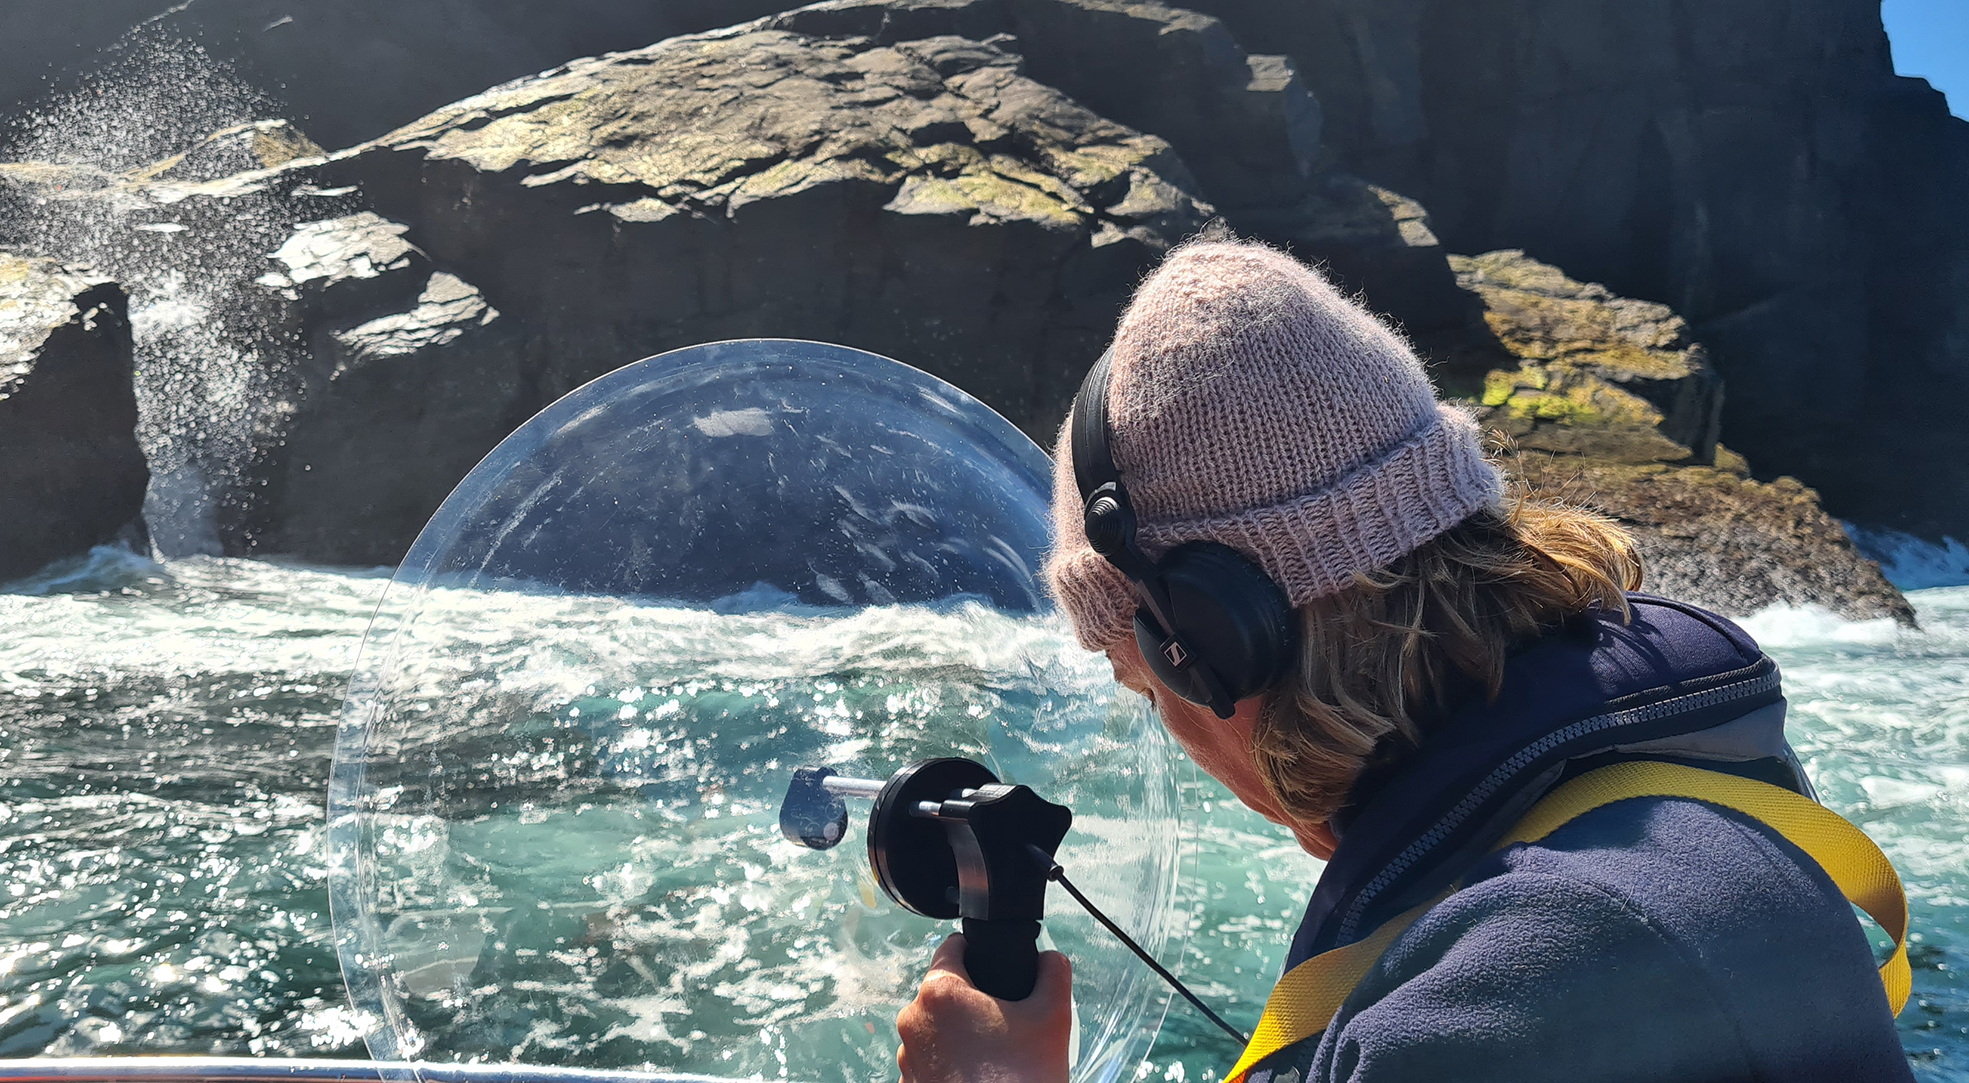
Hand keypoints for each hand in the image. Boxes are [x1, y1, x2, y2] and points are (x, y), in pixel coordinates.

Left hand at [896, 934, 1072, 1082]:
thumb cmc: (1022, 1076)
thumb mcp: (1053, 1017)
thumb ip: (1053, 973)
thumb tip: (1051, 959)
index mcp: (941, 992)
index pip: (951, 947)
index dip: (976, 952)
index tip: (995, 968)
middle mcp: (915, 1020)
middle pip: (945, 991)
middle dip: (973, 1001)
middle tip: (1005, 1021)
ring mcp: (908, 1056)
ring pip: (937, 1027)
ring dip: (960, 1033)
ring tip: (995, 1054)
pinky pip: (931, 1060)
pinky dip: (951, 1063)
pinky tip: (979, 1075)